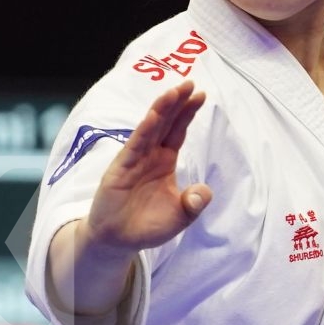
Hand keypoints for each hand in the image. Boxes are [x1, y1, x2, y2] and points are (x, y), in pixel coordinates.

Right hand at [85, 79, 212, 253]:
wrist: (118, 241)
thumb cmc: (147, 226)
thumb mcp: (181, 216)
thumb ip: (194, 203)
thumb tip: (205, 191)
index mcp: (164, 161)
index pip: (178, 130)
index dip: (188, 113)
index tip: (202, 94)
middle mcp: (150, 155)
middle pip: (166, 122)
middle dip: (177, 102)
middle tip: (191, 82)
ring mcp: (134, 160)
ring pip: (150, 129)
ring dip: (162, 110)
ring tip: (175, 91)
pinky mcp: (120, 169)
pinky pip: (134, 147)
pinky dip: (144, 131)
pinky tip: (154, 117)